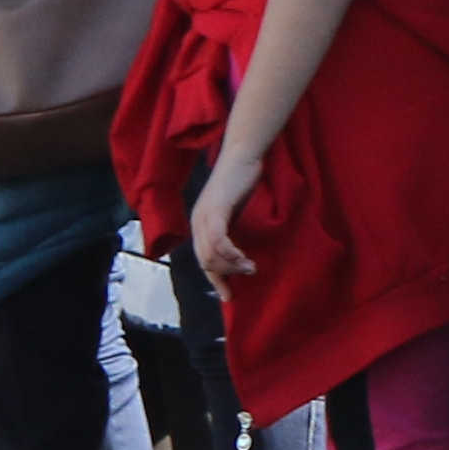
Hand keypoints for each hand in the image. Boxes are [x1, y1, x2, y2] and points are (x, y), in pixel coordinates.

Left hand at [190, 152, 260, 284]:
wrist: (243, 154)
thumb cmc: (242, 179)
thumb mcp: (234, 209)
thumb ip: (230, 227)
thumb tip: (237, 250)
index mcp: (200, 224)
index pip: (203, 260)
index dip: (216, 280)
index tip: (230, 295)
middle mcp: (197, 222)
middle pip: (205, 261)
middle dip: (225, 275)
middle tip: (248, 275)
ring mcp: (204, 216)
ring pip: (210, 254)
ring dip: (231, 266)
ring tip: (251, 268)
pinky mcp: (216, 210)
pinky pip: (219, 240)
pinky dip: (230, 253)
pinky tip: (243, 257)